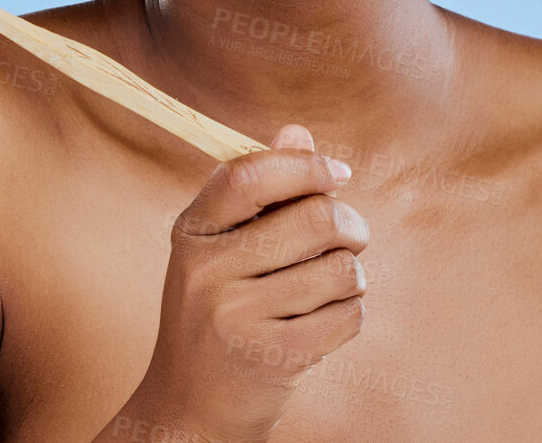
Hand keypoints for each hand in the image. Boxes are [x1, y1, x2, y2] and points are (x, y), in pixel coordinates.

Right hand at [121, 123, 369, 442]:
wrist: (190, 409)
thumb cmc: (215, 311)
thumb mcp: (221, 247)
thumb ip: (260, 189)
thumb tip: (298, 131)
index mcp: (192, 232)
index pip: (249, 173)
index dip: (305, 165)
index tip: (338, 173)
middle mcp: (207, 272)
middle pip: (315, 218)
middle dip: (350, 224)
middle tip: (350, 237)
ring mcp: (236, 318)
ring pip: (339, 269)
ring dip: (352, 273)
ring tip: (332, 283)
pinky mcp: (271, 360)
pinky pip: (347, 315)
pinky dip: (349, 312)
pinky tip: (325, 320)